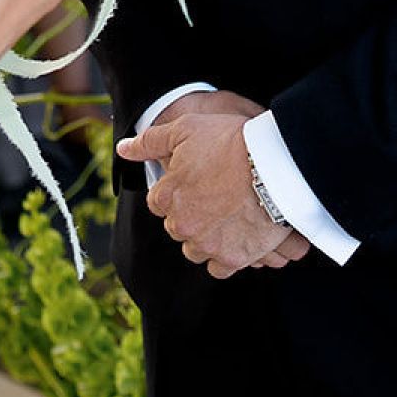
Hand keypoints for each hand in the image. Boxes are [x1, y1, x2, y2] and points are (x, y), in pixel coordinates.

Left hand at [116, 111, 305, 276]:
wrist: (274, 164)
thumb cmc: (229, 141)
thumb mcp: (185, 128)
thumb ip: (149, 141)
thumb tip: (122, 149)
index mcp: (167, 196)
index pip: (159, 202)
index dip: (176, 189)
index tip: (195, 180)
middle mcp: (183, 226)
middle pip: (178, 227)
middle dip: (191, 215)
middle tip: (215, 196)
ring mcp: (208, 244)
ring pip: (197, 249)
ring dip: (206, 238)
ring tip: (227, 218)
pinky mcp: (234, 258)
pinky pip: (221, 267)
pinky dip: (227, 256)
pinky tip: (238, 237)